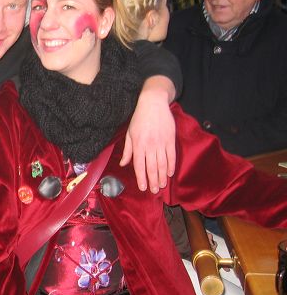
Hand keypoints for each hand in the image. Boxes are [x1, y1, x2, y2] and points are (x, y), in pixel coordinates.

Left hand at [120, 78, 175, 192]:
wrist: (153, 104)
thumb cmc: (139, 119)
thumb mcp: (129, 133)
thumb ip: (128, 150)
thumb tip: (123, 164)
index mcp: (138, 144)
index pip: (139, 165)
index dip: (141, 177)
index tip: (143, 187)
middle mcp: (150, 145)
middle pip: (152, 167)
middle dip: (153, 181)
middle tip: (154, 191)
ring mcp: (161, 143)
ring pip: (162, 164)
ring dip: (162, 176)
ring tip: (162, 185)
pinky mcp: (170, 139)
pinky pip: (171, 156)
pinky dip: (171, 165)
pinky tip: (170, 173)